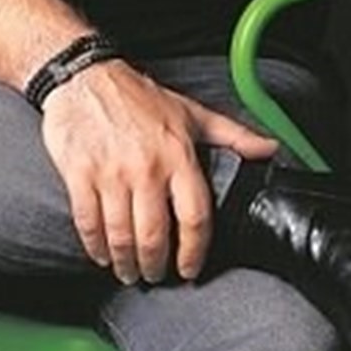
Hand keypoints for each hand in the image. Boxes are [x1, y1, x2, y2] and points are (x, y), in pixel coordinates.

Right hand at [40, 58, 276, 285]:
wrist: (86, 76)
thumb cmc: (138, 96)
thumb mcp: (190, 112)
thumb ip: (233, 134)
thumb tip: (269, 148)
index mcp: (177, 155)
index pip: (195, 218)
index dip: (194, 252)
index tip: (189, 268)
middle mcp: (146, 168)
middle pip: (154, 237)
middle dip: (155, 266)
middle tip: (155, 274)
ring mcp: (111, 173)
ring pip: (122, 237)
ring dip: (126, 263)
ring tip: (129, 270)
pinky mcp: (80, 175)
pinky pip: (89, 224)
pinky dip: (95, 247)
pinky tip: (102, 252)